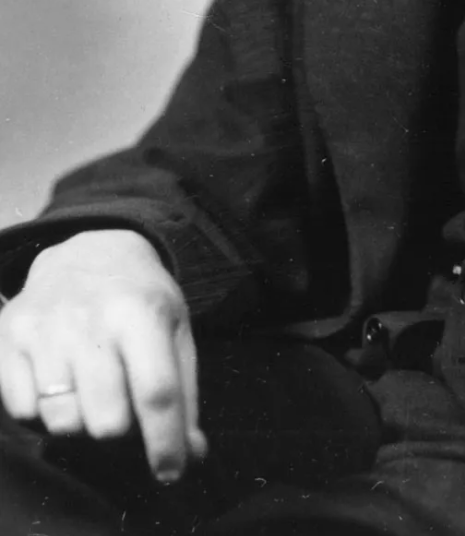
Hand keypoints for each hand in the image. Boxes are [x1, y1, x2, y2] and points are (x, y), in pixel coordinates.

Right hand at [0, 229, 207, 481]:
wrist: (86, 250)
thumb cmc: (138, 297)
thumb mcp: (175, 329)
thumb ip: (184, 393)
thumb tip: (190, 453)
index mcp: (140, 312)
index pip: (156, 393)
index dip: (166, 442)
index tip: (170, 470)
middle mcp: (89, 319)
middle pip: (107, 422)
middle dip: (121, 428)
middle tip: (123, 403)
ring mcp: (43, 329)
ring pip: (63, 423)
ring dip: (81, 420)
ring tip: (90, 387)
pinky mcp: (8, 338)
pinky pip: (23, 412)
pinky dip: (43, 410)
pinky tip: (58, 379)